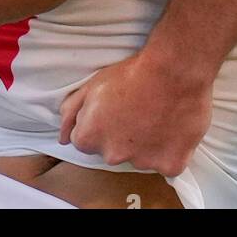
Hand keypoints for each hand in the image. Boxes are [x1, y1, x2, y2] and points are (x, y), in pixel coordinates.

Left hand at [59, 49, 213, 177]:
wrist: (173, 71)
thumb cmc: (133, 73)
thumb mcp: (92, 84)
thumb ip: (72, 112)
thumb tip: (62, 137)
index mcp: (90, 136)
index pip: (85, 139)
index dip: (99, 123)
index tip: (114, 110)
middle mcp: (113, 155)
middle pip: (112, 150)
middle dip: (120, 136)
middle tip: (136, 111)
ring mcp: (142, 163)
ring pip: (140, 157)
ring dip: (145, 143)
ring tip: (156, 115)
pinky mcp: (170, 165)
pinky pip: (167, 163)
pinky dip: (169, 150)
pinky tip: (172, 126)